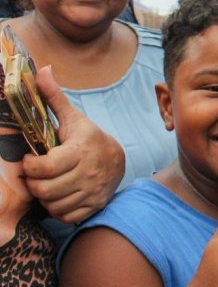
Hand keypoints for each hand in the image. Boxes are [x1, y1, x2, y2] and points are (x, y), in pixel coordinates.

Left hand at [22, 66, 125, 222]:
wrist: (117, 159)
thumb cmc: (88, 138)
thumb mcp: (73, 118)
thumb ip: (54, 97)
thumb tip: (42, 69)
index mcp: (80, 151)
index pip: (45, 168)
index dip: (30, 166)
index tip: (30, 160)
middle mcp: (88, 173)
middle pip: (45, 189)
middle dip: (34, 183)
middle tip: (36, 175)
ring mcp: (92, 191)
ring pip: (53, 205)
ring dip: (45, 198)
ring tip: (47, 185)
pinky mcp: (93, 206)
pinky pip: (66, 216)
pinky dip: (58, 210)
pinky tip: (59, 196)